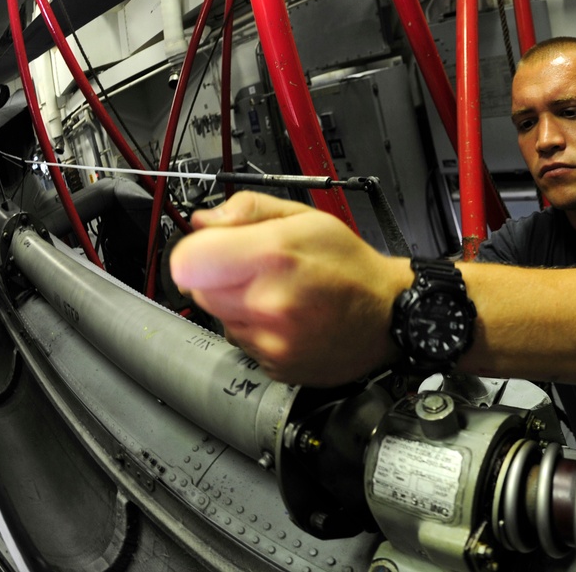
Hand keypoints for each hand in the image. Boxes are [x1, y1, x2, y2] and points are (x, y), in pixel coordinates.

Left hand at [169, 192, 409, 385]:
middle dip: (218, 276)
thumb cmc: (351, 266)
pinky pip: (241, 342)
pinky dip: (255, 329)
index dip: (197, 250)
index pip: (187, 260)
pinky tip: (286, 318)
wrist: (388, 315)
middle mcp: (268, 304)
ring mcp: (271, 341)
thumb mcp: (306, 218)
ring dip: (237, 304)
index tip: (212, 249)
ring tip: (277, 294)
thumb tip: (205, 221)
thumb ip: (248, 210)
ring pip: (219, 317)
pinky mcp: (275, 365)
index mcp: (273, 256)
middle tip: (254, 269)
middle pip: (198, 290)